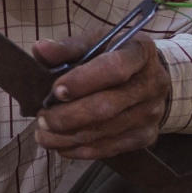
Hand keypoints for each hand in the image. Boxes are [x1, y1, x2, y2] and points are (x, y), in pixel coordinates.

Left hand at [31, 35, 169, 158]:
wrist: (150, 79)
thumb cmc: (115, 56)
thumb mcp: (96, 42)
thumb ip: (68, 48)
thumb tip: (40, 50)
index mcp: (140, 52)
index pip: (114, 68)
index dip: (82, 81)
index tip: (55, 90)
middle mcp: (151, 84)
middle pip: (106, 107)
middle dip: (67, 116)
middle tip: (42, 118)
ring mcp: (151, 113)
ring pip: (104, 132)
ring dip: (67, 137)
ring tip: (42, 134)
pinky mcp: (145, 136)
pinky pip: (108, 149)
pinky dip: (79, 150)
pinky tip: (60, 144)